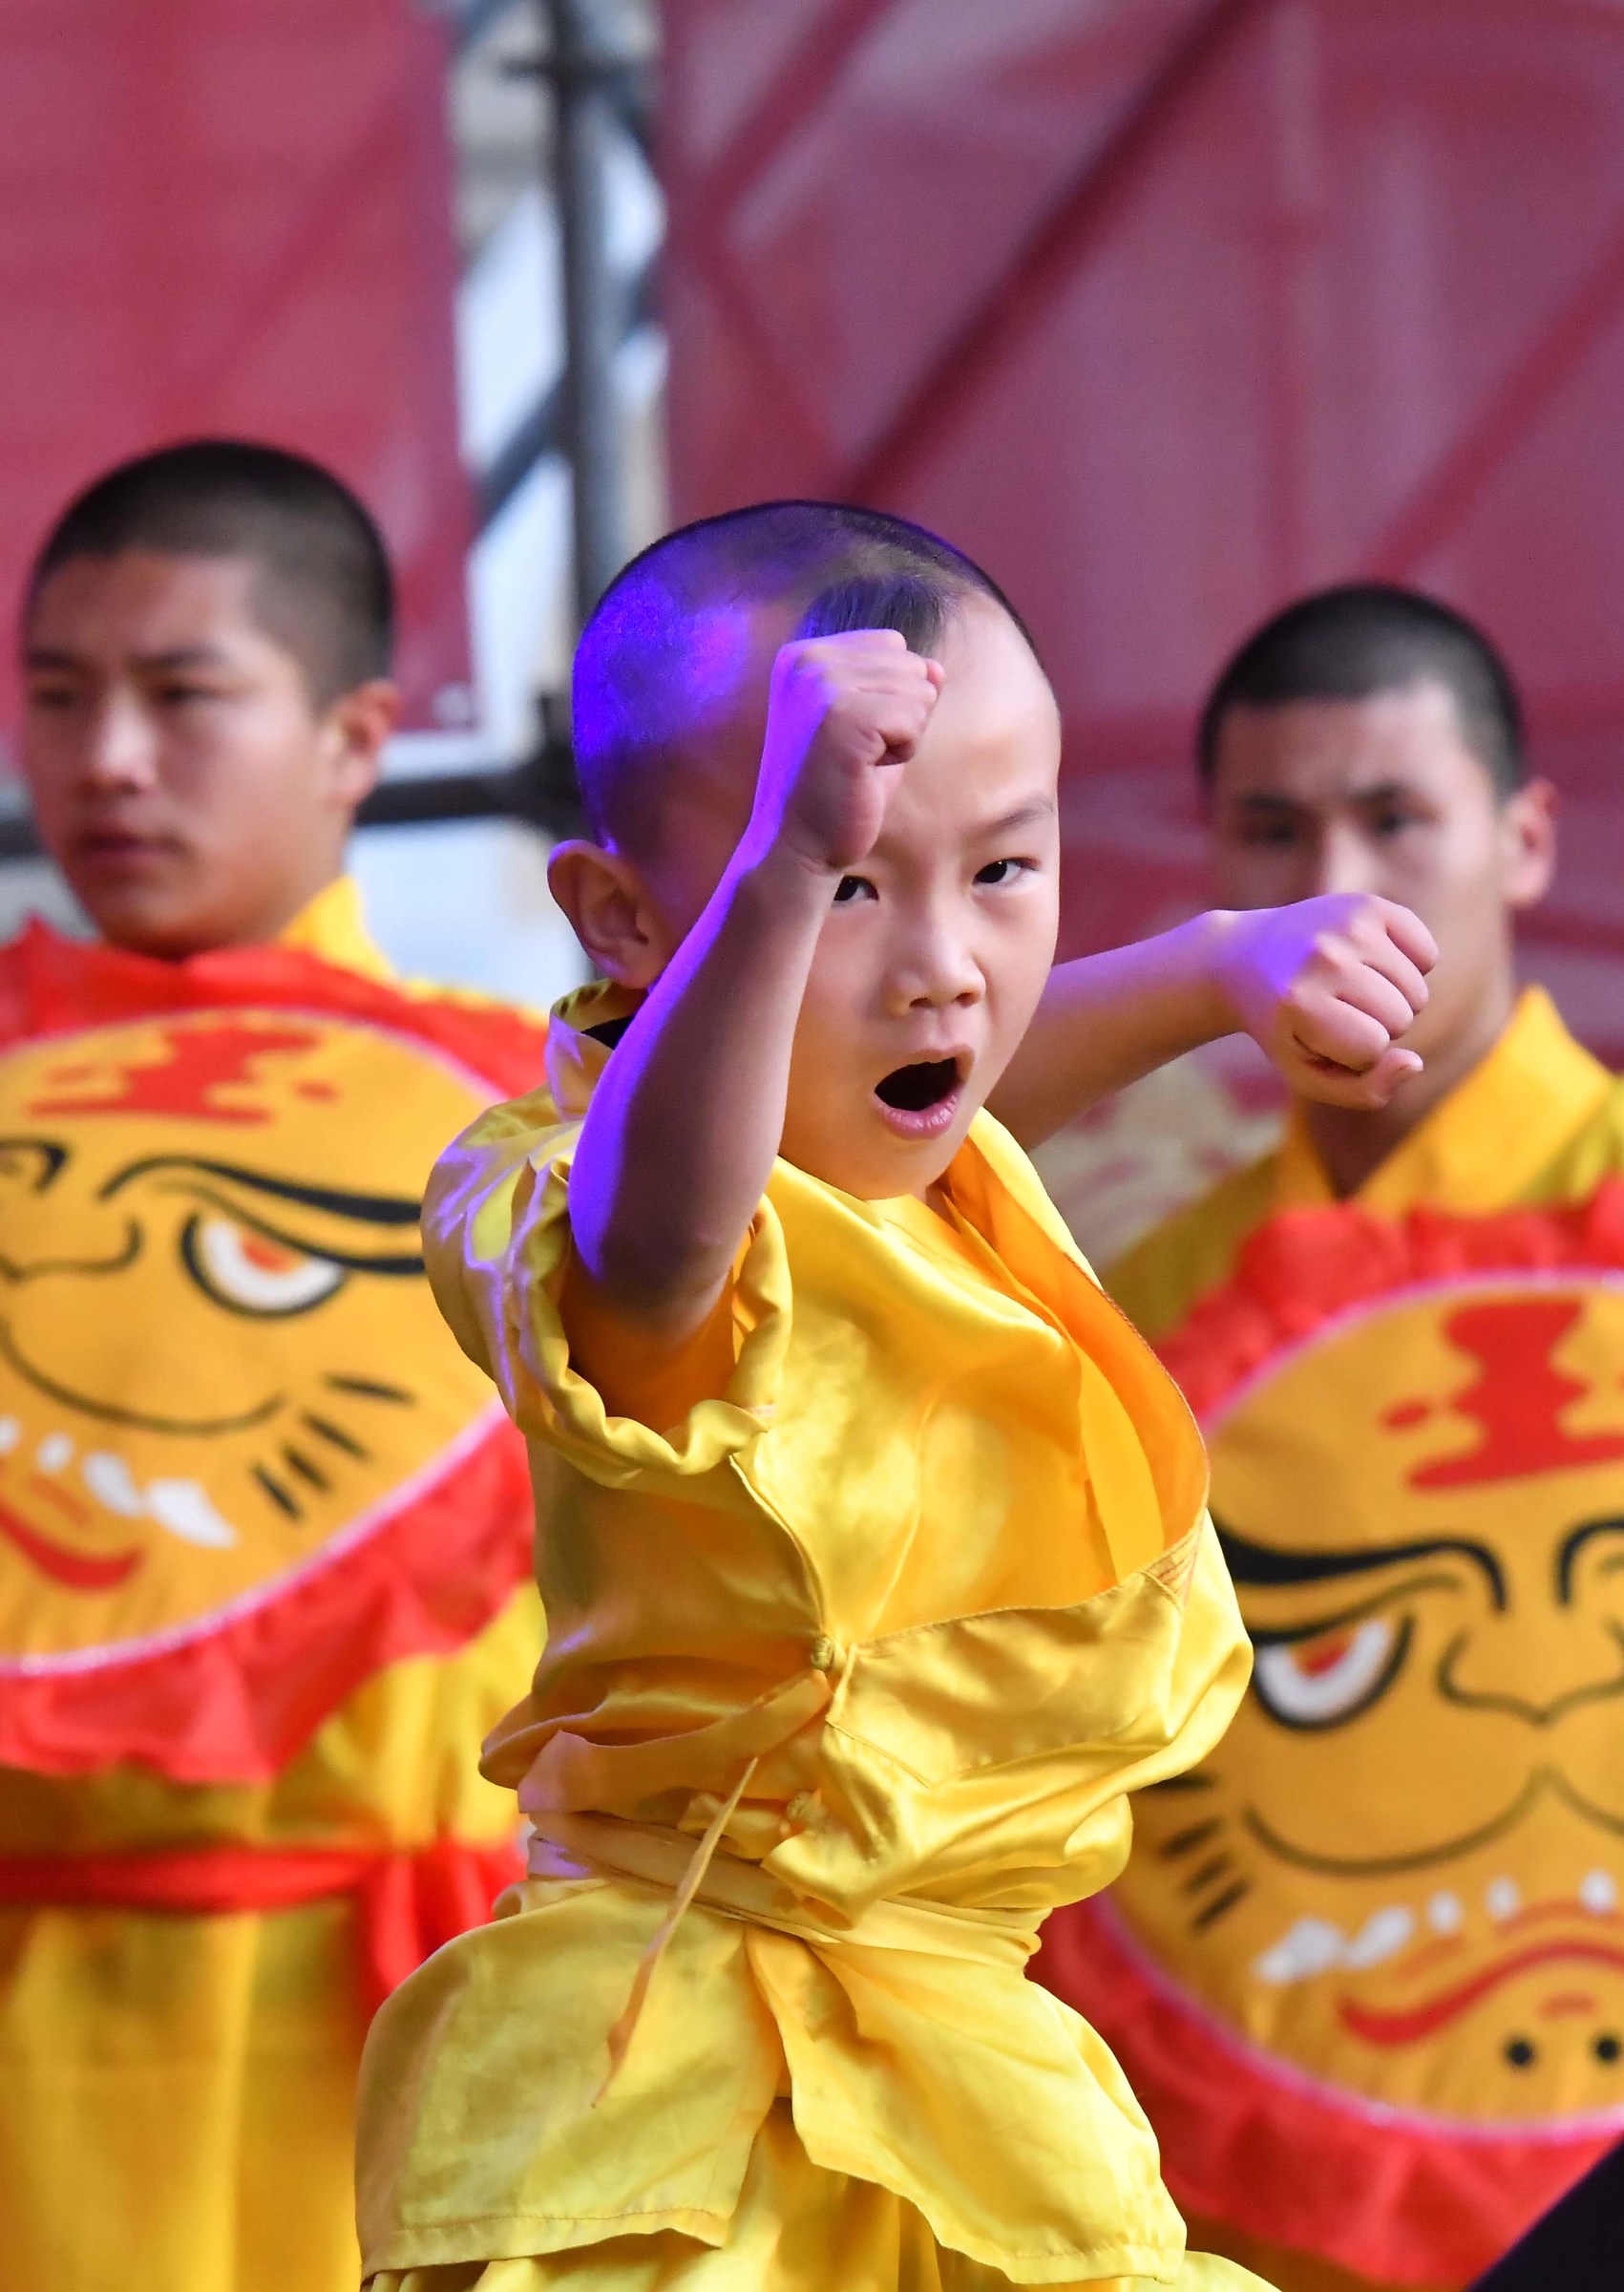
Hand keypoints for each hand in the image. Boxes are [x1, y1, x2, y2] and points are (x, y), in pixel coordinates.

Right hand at [746, 629, 943, 876]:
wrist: (798, 843)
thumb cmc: (836, 786)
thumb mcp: (871, 724)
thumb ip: (900, 687)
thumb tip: (937, 668)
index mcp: (804, 654)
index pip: (891, 645)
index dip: (890, 696)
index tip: (851, 733)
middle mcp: (808, 660)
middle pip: (910, 665)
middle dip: (900, 715)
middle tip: (856, 753)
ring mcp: (821, 684)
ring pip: (918, 690)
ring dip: (902, 735)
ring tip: (860, 761)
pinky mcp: (842, 715)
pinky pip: (913, 719)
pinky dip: (903, 752)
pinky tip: (866, 770)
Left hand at [1212, 894, 1437, 1107]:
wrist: (1246, 959)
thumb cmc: (1283, 1027)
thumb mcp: (1307, 1074)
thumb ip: (1365, 1090)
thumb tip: (1415, 1063)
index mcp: (1300, 1003)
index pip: (1373, 1048)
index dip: (1354, 1053)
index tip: (1319, 1036)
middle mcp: (1324, 957)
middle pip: (1401, 1018)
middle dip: (1376, 1026)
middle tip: (1334, 1009)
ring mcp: (1348, 925)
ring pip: (1417, 990)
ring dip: (1394, 999)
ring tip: (1350, 989)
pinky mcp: (1369, 904)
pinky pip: (1427, 953)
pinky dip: (1412, 967)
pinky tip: (1373, 964)